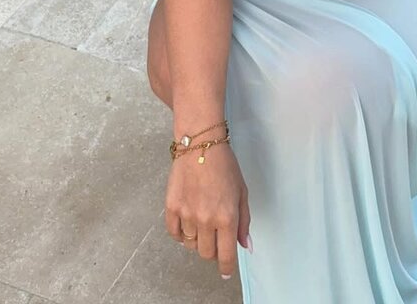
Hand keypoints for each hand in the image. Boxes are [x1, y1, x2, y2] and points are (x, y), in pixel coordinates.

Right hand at [165, 142, 251, 276]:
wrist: (200, 144)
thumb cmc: (225, 166)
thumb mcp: (242, 192)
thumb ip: (244, 222)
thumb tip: (245, 247)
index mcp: (227, 217)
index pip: (226, 255)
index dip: (227, 267)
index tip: (226, 271)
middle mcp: (206, 220)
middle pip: (206, 253)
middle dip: (213, 250)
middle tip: (216, 236)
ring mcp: (187, 215)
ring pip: (191, 245)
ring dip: (198, 239)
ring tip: (202, 220)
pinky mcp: (172, 208)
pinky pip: (175, 233)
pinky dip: (181, 233)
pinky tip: (188, 222)